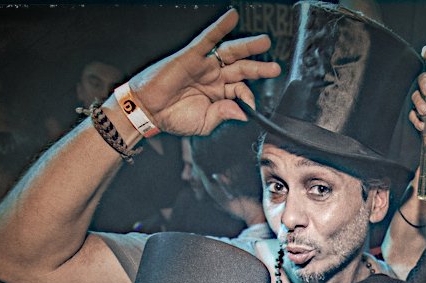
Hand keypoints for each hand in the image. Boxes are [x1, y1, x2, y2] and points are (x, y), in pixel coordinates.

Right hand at [128, 9, 280, 135]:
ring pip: (231, 52)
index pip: (241, 91)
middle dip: (260, 67)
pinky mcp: (192, 55)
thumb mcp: (204, 123)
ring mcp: (204, 65)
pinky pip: (209, 38)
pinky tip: (233, 16)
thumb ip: (224, 115)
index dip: (248, 97)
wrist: (149, 111)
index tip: (251, 107)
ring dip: (248, 46)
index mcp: (219, 95)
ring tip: (265, 41)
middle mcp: (214, 78)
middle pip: (242, 68)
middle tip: (275, 67)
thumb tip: (243, 113)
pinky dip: (221, 27)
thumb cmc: (174, 117)